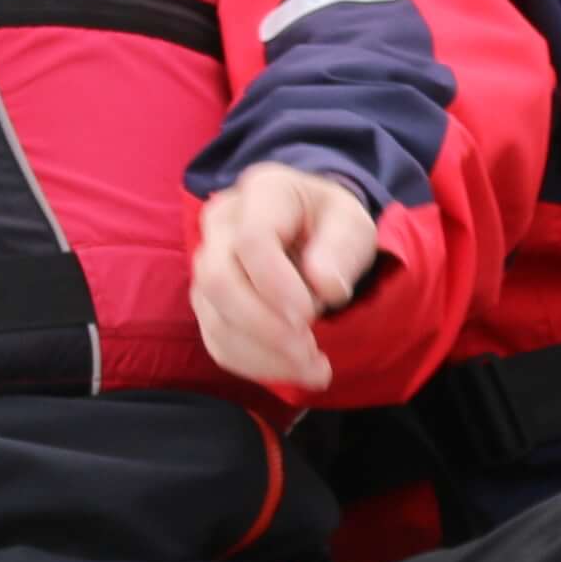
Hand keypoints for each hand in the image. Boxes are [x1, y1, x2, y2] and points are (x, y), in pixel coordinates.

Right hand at [193, 164, 381, 395]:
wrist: (312, 233)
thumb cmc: (332, 224)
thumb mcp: (353, 224)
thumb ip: (341, 248)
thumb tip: (323, 287)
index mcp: (263, 192)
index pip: (252, 240)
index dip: (276, 285)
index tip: (309, 317)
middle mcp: (222, 223)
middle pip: (218, 280)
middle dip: (264, 326)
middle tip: (310, 352)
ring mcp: (207, 262)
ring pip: (214, 316)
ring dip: (263, 354)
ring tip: (313, 368)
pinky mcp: (208, 301)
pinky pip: (217, 340)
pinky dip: (254, 363)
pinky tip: (292, 369)